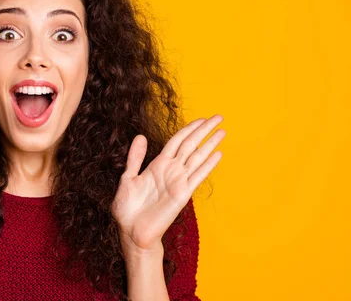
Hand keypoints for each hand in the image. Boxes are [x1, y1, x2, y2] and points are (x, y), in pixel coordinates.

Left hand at [111, 114, 225, 254]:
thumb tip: (141, 136)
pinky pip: (197, 177)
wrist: (131, 232)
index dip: (189, 129)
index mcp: (157, 165)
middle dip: (204, 131)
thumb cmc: (127, 209)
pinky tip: (218, 154)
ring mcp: (178, 182)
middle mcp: (171, 171)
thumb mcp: (128, 178)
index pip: (177, 141)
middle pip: (191, 145)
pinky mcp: (182, 195)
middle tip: (218, 117)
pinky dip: (208, 165)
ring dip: (210, 144)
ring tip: (222, 131)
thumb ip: (135, 158)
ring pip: (197, 158)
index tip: (201, 119)